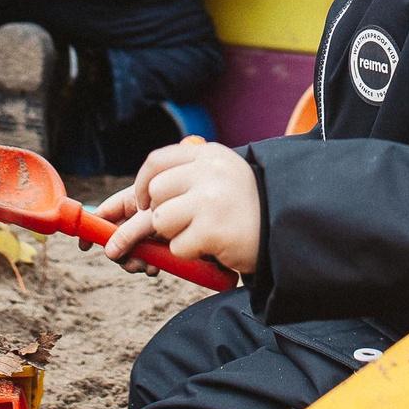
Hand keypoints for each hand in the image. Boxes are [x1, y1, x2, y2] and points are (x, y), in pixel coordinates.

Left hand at [95, 141, 259, 275]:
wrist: (287, 229)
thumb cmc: (246, 209)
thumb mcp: (218, 180)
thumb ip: (181, 180)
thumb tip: (122, 204)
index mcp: (209, 155)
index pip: (156, 161)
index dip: (142, 183)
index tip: (142, 201)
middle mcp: (209, 171)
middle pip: (154, 192)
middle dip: (157, 214)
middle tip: (177, 225)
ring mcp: (210, 199)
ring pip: (160, 219)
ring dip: (174, 235)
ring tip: (201, 234)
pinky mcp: (212, 230)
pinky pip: (177, 246)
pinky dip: (190, 253)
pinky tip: (213, 247)